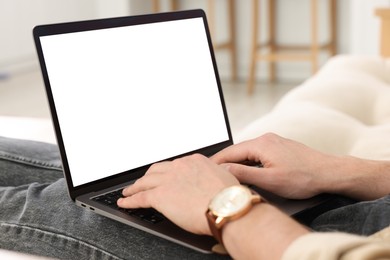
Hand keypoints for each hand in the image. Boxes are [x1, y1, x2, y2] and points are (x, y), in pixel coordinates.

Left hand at [117, 154, 238, 234]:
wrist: (226, 207)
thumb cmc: (230, 197)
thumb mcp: (226, 177)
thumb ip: (216, 174)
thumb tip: (218, 175)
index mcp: (195, 161)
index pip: (175, 165)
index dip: (167, 172)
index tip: (165, 176)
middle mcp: (179, 167)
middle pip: (156, 170)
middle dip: (148, 176)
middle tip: (143, 182)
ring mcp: (168, 180)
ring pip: (145, 182)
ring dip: (135, 187)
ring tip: (129, 191)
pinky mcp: (160, 196)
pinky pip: (140, 198)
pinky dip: (130, 200)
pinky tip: (125, 202)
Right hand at [212, 133, 337, 198]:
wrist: (330, 173)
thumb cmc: (303, 178)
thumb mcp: (270, 180)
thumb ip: (244, 173)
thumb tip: (223, 168)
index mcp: (261, 144)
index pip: (230, 152)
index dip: (215, 162)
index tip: (204, 170)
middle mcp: (266, 139)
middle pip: (237, 150)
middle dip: (224, 162)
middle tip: (211, 174)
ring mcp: (274, 142)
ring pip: (247, 152)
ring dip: (236, 162)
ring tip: (225, 175)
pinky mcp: (280, 147)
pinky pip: (257, 153)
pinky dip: (248, 162)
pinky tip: (246, 171)